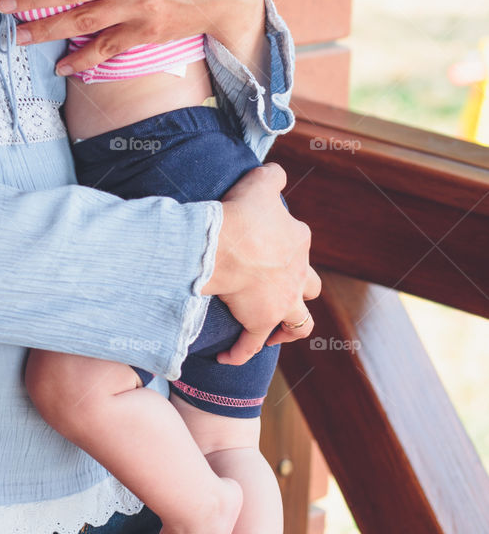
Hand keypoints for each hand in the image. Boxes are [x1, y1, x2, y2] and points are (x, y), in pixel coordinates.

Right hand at [205, 164, 319, 364]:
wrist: (224, 246)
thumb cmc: (242, 213)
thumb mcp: (261, 183)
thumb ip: (273, 176)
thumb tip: (278, 174)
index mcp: (299, 241)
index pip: (299, 243)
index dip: (284, 244)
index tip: (263, 243)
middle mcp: (297, 276)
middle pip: (310, 288)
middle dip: (299, 290)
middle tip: (278, 289)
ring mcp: (281, 303)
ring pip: (300, 324)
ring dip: (287, 329)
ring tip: (271, 332)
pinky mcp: (259, 322)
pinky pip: (251, 346)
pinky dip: (240, 354)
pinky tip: (226, 359)